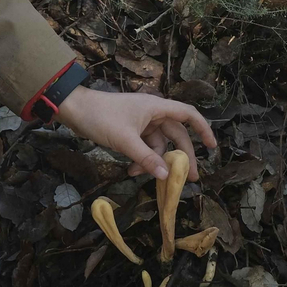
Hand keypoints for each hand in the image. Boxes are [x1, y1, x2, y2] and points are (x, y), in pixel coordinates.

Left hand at [56, 87, 217, 180]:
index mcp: (157, 108)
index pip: (188, 115)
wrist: (75, 110)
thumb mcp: (125, 141)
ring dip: (154, 161)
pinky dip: (142, 160)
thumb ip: (147, 159)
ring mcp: (142, 123)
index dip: (203, 129)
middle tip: (190, 179)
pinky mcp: (131, 131)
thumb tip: (167, 176)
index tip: (212, 147)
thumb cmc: (101, 117)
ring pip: (158, 145)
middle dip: (181, 157)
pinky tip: (132, 171)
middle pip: (176, 136)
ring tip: (142, 176)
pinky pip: (144, 147)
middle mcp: (153, 114)